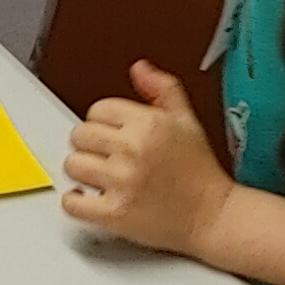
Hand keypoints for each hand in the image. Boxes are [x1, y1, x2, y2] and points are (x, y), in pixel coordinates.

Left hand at [57, 59, 231, 254]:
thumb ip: (162, 89)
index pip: (98, 109)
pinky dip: (75, 202)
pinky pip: (71, 203)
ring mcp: (122, 181)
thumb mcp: (187, 121)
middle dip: (91, 145)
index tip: (113, 134)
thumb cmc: (200, 173)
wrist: (213, 216)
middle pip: (79, 134)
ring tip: (101, 178)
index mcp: (149, 123)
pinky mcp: (114, 213)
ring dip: (83, 172)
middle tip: (106, 156)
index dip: (104, 122)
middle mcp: (134, 149)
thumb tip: (140, 68)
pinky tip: (89, 198)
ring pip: (72, 165)